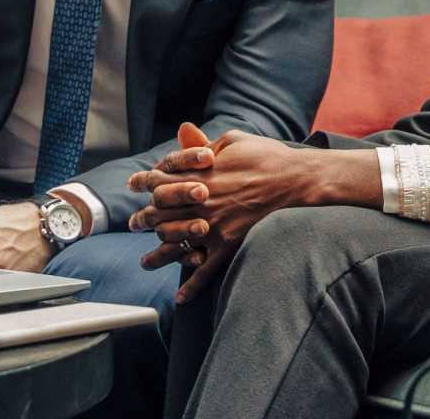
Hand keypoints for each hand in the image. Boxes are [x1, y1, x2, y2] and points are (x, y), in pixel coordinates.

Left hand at [129, 127, 314, 302]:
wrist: (296, 181)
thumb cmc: (266, 156)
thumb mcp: (233, 140)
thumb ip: (204, 142)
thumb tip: (184, 131)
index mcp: (199, 174)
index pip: (161, 179)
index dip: (145, 181)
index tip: (134, 184)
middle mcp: (200, 201)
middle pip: (161, 213)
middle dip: (143, 219)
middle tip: (133, 224)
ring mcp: (213, 225)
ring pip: (176, 244)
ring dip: (158, 256)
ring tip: (145, 263)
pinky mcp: (229, 244)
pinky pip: (205, 270)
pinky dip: (191, 286)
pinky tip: (180, 297)